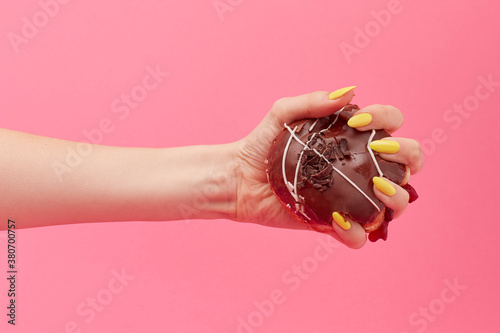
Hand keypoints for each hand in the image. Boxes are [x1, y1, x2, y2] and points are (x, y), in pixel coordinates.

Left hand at [232, 89, 422, 248]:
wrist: (239, 178)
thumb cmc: (262, 144)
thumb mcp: (282, 114)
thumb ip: (312, 101)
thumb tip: (349, 91)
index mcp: (354, 140)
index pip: (390, 124)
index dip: (386, 118)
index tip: (357, 122)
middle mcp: (360, 169)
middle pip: (407, 163)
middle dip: (409, 154)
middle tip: (381, 152)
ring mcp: (351, 198)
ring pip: (397, 203)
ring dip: (398, 196)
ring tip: (377, 188)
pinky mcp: (334, 225)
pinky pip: (359, 236)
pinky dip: (356, 231)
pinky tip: (338, 219)